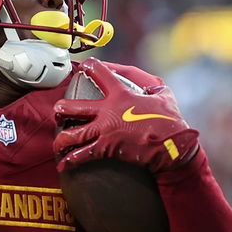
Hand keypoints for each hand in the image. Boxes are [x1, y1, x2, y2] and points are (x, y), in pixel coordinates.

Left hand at [53, 59, 198, 173]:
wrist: (174, 145)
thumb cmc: (170, 119)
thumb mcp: (162, 92)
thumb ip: (146, 83)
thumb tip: (138, 80)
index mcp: (121, 93)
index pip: (100, 73)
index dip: (90, 67)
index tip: (83, 66)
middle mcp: (108, 110)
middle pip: (73, 107)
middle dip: (61, 109)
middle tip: (57, 111)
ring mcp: (105, 130)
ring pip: (72, 134)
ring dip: (61, 139)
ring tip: (57, 142)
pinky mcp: (106, 149)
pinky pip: (82, 155)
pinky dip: (70, 161)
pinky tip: (63, 165)